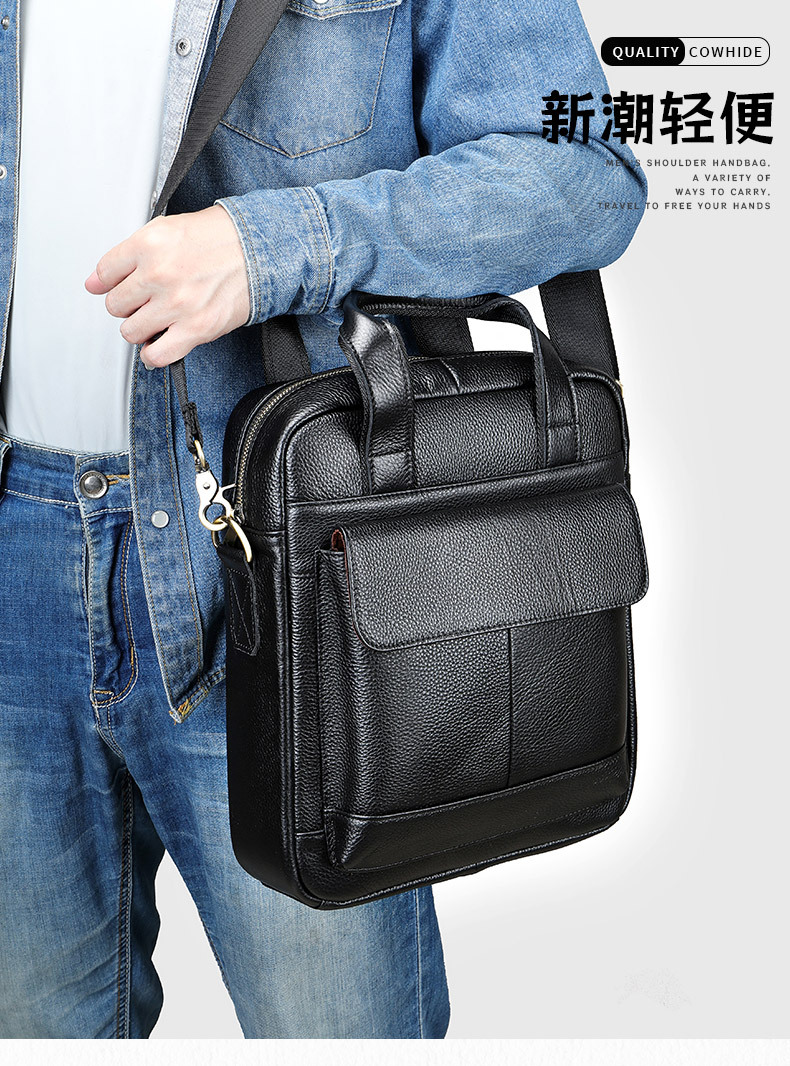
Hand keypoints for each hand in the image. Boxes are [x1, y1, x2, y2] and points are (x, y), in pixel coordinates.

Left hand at [84, 205, 249, 368]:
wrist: (259, 252)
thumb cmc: (218, 239)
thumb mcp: (167, 230)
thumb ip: (128, 256)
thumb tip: (96, 283)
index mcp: (149, 244)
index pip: (106, 272)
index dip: (110, 281)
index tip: (119, 285)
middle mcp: (160, 274)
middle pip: (116, 305)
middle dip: (128, 304)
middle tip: (146, 299)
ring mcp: (177, 304)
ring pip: (131, 331)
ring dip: (141, 328)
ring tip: (157, 318)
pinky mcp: (196, 328)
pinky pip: (157, 355)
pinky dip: (153, 355)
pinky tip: (158, 344)